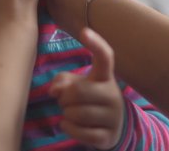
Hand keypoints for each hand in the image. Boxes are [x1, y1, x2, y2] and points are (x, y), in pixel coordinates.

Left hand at [49, 28, 123, 149]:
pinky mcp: (107, 137)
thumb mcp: (78, 84)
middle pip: (77, 91)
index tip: (84, 31)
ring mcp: (112, 117)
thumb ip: (63, 80)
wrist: (113, 127)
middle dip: (64, 98)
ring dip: (66, 114)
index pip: (105, 57)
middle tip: (65, 101)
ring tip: (71, 113)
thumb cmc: (89, 99)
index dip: (95, 43)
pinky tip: (70, 125)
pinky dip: (67, 128)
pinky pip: (78, 132)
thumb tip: (55, 91)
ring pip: (76, 114)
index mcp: (105, 77)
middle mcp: (112, 94)